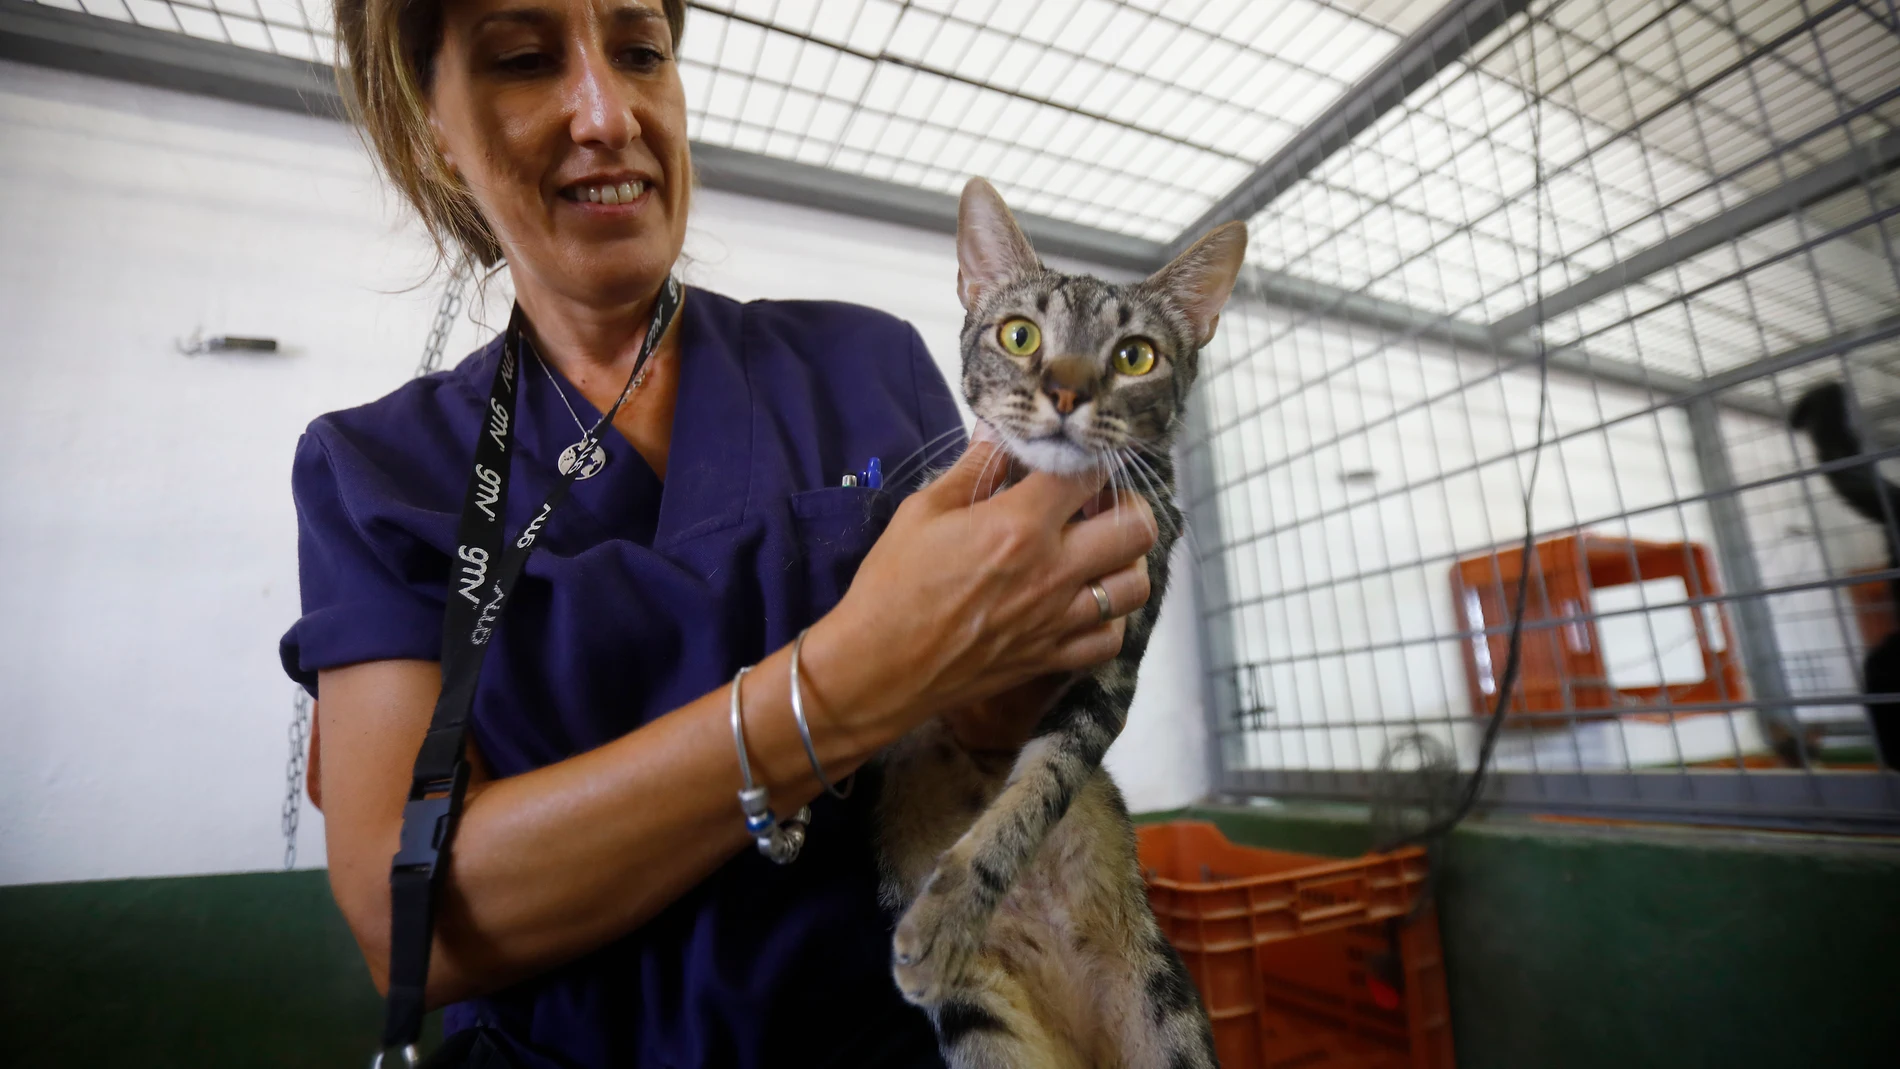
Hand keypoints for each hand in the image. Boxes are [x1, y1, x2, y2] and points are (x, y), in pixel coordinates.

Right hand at [811, 437, 1155, 744]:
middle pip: (1137, 526)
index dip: (1090, 456)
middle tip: (1099, 502)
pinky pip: (1111, 638)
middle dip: (1127, 503)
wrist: (878, 668)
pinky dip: (1110, 618)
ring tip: (1100, 551)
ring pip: (1136, 585)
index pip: (1088, 472)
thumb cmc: (892, 586)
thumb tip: (998, 433)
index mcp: (1018, 525)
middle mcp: (1052, 570)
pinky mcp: (1051, 657)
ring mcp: (1058, 618)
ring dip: (1127, 560)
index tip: (1077, 456)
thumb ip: (972, 470)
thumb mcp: (922, 512)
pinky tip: (1086, 603)